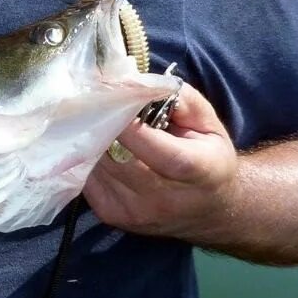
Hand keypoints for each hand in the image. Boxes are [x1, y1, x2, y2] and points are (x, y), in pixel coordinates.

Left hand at [84, 82, 238, 242]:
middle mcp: (164, 198)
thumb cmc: (208, 158)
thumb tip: (137, 82)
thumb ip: (180, 99)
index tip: (109, 94)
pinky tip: (100, 148)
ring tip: (98, 123)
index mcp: (196, 171)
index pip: (152, 145)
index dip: (125, 120)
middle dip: (103, 125)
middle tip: (95, 101)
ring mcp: (134, 211)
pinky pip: (87, 177)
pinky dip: (89, 159)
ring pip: (96, 164)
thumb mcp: (208, 122)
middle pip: (116, 155)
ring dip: (93, 141)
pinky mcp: (111, 215)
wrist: (210, 210)